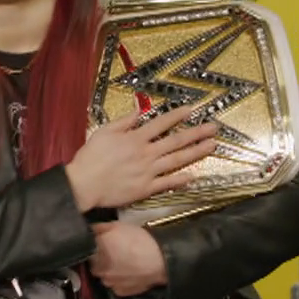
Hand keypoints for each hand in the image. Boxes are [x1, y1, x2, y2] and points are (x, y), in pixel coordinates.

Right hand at [65, 110, 218, 210]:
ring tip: (211, 146)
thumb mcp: (104, 132)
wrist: (84, 184)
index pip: (161, 123)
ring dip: (196, 152)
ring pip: (177, 160)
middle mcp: (146, 153)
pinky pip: (168, 183)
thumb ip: (123, 121)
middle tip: (214, 128)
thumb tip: (138, 110)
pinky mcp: (146, 188)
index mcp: (135, 138)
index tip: (192, 110)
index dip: (177, 115)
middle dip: (197, 133)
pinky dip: (181, 179)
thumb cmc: (91, 158)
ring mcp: (148, 172)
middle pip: (176, 141)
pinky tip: (194, 175)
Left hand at [90, 222, 167, 296]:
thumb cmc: (139, 240)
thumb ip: (99, 228)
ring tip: (123, 263)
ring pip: (104, 276)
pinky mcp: (120, 292)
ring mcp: (108, 282)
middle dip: (99, 259)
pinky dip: (120, 280)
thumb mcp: (118, 226)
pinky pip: (115, 286)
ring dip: (109, 271)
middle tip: (113, 252)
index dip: (92, 246)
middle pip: (93, 264)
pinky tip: (129, 273)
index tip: (99, 243)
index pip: (84, 249)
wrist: (161, 260)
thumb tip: (88, 229)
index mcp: (94, 252)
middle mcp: (97, 269)